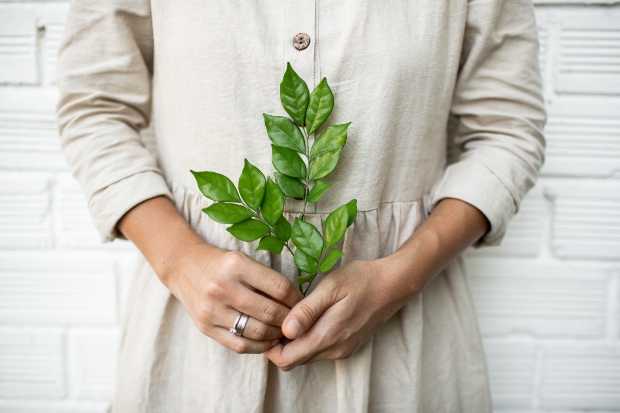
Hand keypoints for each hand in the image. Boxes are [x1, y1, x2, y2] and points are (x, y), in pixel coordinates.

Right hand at [167, 244, 303, 353]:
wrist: (183, 266)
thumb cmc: (221, 263)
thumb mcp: (243, 260)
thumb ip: (267, 279)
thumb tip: (297, 302)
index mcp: (237, 265)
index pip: (279, 287)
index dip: (296, 299)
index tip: (302, 303)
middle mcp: (223, 287)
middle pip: (270, 312)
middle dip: (289, 319)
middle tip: (297, 321)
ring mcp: (212, 310)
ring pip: (257, 332)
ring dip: (276, 334)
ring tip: (283, 330)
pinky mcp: (205, 327)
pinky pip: (239, 344)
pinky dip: (258, 346)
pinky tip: (266, 340)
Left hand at [265, 258, 410, 370]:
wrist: (392, 285)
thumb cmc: (360, 280)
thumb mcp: (330, 288)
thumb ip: (306, 311)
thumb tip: (285, 331)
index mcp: (325, 337)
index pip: (284, 359)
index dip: (269, 344)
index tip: (269, 320)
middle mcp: (333, 351)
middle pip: (292, 360)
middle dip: (279, 343)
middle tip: (278, 314)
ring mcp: (341, 350)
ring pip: (305, 356)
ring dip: (293, 341)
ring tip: (292, 313)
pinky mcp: (347, 347)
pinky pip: (318, 350)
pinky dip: (308, 339)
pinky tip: (309, 317)